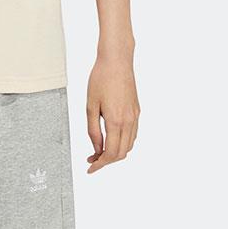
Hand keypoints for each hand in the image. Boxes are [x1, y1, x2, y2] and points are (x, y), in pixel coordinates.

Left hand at [86, 51, 139, 173]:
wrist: (116, 61)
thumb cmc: (100, 78)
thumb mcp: (90, 105)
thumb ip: (93, 129)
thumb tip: (96, 148)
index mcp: (116, 120)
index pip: (111, 153)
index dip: (100, 164)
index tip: (90, 168)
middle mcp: (128, 121)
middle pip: (121, 153)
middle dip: (107, 161)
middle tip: (92, 160)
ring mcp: (135, 116)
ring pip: (129, 145)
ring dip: (115, 152)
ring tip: (99, 150)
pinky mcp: (137, 111)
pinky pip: (132, 134)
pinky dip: (123, 142)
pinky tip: (111, 138)